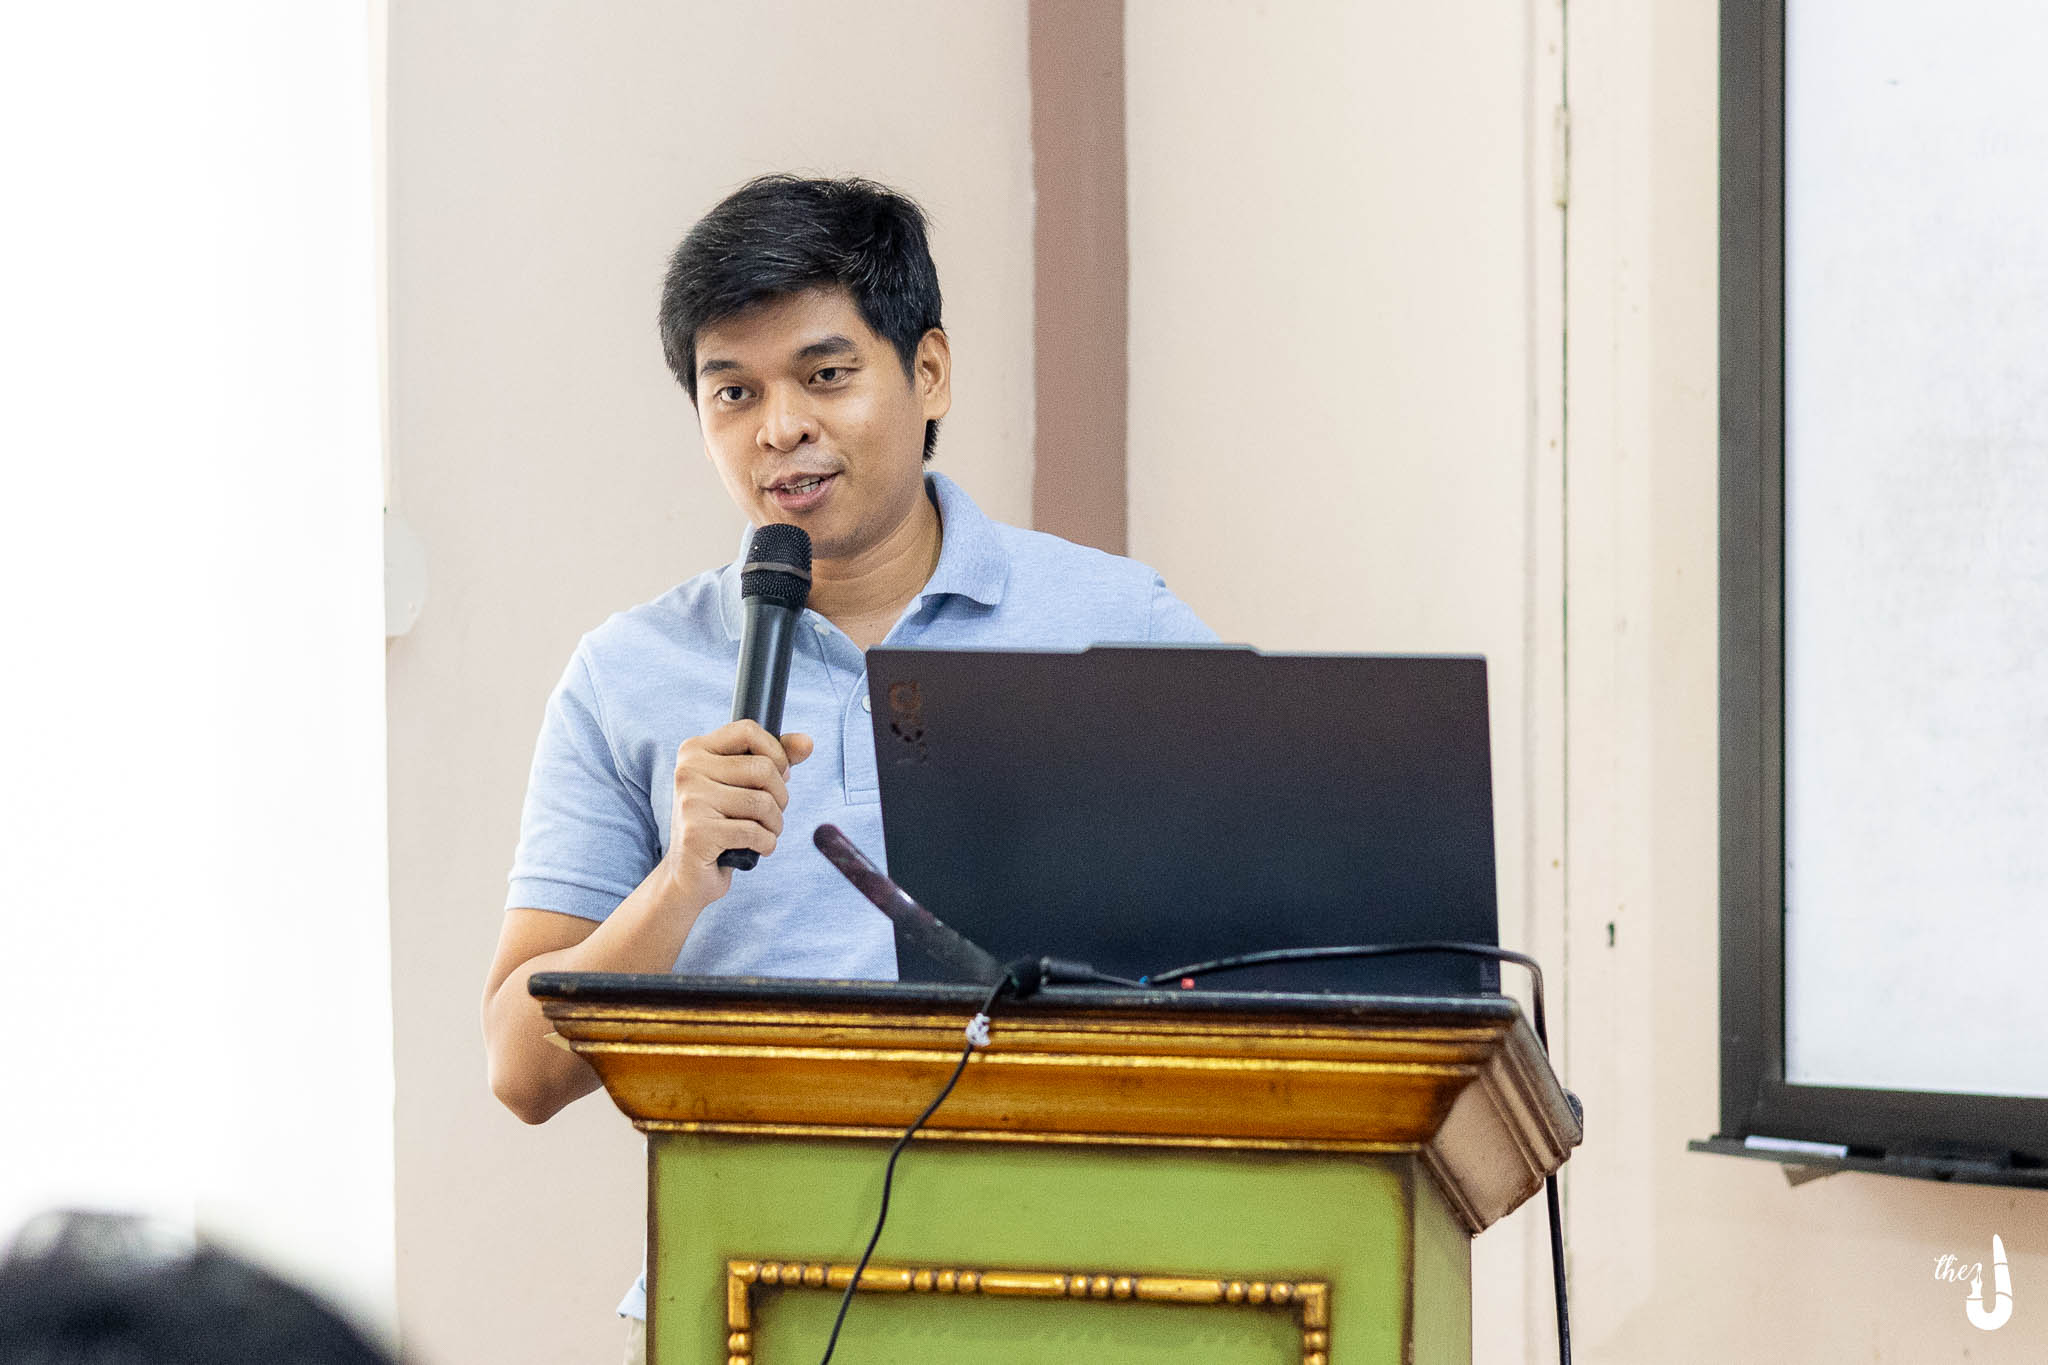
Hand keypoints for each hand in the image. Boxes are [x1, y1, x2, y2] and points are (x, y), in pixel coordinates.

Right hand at [665, 721, 815, 908]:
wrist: (688, 874)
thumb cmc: (720, 823)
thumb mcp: (743, 785)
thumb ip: (774, 760)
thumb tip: (807, 742)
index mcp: (694, 750)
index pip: (748, 730)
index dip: (776, 752)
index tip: (779, 775)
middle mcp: (687, 771)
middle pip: (763, 769)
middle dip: (780, 796)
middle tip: (772, 813)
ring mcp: (691, 801)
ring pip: (762, 802)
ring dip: (776, 823)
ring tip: (766, 832)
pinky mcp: (697, 833)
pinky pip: (754, 832)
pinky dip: (767, 843)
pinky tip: (759, 848)